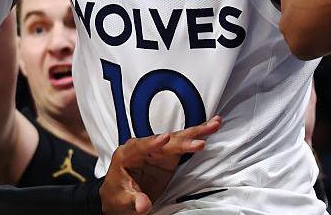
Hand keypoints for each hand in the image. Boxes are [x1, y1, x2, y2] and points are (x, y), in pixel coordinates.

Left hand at [100, 116, 222, 214]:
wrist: (119, 196)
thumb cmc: (117, 194)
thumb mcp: (122, 199)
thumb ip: (133, 200)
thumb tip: (143, 205)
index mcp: (127, 154)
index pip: (141, 146)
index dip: (153, 143)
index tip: (165, 139)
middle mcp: (144, 147)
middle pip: (165, 141)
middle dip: (183, 140)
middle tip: (199, 141)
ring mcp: (157, 149)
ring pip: (178, 139)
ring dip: (196, 132)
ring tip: (214, 125)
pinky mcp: (167, 155)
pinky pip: (184, 144)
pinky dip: (197, 137)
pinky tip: (210, 128)